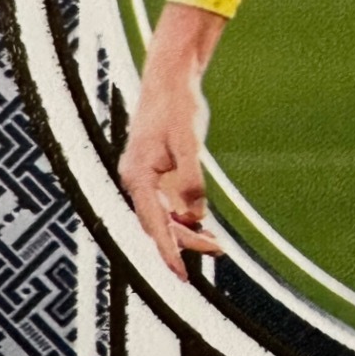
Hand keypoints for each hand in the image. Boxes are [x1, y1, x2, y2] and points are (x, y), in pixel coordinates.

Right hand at [119, 3, 227, 281]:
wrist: (171, 79)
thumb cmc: (178, 107)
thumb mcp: (189, 142)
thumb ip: (191, 179)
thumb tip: (196, 215)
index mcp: (138, 177)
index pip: (153, 225)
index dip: (168, 252)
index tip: (181, 276)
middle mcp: (136, 181)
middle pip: (159, 225)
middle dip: (185, 243)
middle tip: (218, 251)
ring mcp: (145, 177)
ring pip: (163, 217)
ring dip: (186, 232)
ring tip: (216, 245)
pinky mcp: (156, 172)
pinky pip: (168, 204)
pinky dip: (185, 216)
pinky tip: (203, 224)